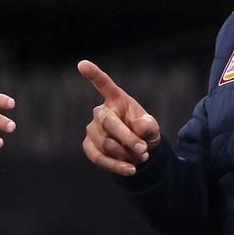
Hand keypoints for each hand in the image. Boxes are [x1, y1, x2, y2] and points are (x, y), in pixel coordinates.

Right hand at [77, 60, 160, 175]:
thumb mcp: (152, 128)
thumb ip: (148, 126)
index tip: (82, 64)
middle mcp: (100, 112)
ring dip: (127, 154)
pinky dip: (117, 166)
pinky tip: (130, 170)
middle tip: (144, 150)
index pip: (104, 84)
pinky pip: (100, 158)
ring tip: (141, 157)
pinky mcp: (89, 147)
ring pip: (107, 144)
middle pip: (109, 123)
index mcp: (116, 100)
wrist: (138, 152)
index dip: (93, 74)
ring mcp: (92, 130)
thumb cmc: (144, 132)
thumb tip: (138, 127)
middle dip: (127, 139)